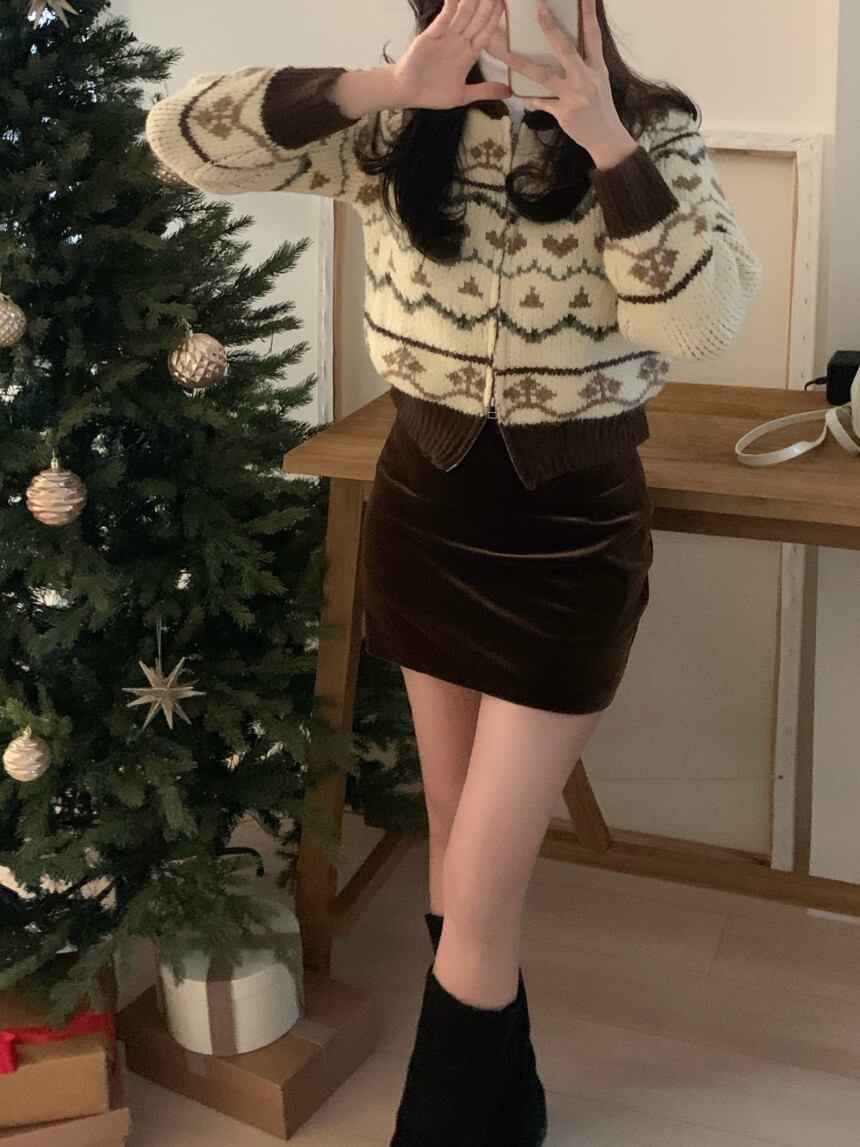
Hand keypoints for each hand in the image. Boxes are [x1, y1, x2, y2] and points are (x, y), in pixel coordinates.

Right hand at [392, 0, 513, 109]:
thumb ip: (485, 91)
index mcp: (469, 54)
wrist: (407, 92)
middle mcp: (459, 42)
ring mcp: (446, 37)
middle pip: (478, 18)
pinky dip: (451, 5)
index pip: (487, 31)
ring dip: (473, 0)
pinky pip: (444, 17)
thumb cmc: (432, 93)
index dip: (497, 17)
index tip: (506, 3)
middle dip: (488, 3)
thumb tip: (509, 93)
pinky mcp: (431, 35)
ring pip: (463, 14)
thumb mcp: (463, 95)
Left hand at [485, 0, 636, 161]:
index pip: (593, 35)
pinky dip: (531, 98)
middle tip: (539, 9)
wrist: (606, 138)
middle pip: (566, 49)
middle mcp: (586, 78)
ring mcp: (574, 96)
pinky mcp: (564, 113)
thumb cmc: (600, 107)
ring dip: (522, 65)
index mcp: (596, 67)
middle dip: (552, 29)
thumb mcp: (599, 80)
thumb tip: (568, 46)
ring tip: (506, 55)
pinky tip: (519, 94)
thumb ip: (585, 63)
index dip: (589, 13)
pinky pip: (541, 102)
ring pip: (544, 76)